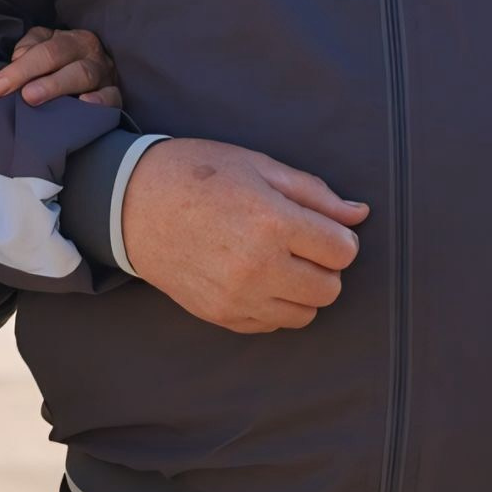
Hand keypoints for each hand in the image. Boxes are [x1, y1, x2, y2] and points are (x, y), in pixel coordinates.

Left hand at [0, 24, 121, 109]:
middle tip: (22, 95)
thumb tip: (17, 59)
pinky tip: (84, 104)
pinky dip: (101, 101)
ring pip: (84, 75)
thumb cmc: (63, 65)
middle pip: (62, 58)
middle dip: (35, 75)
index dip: (20, 68)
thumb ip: (29, 48)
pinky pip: (113, 97)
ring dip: (58, 85)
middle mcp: (90, 52)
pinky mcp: (117, 95)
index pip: (44, 49)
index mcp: (71, 39)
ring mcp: (105, 74)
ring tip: (35, 99)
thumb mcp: (44, 47)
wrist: (97, 77)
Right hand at [118, 137, 367, 332]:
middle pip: (330, 288)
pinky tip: (256, 278)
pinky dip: (275, 305)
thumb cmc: (197, 175)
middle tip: (301, 245)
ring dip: (303, 290)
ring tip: (279, 263)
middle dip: (325, 266)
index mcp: (272, 223)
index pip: (343, 251)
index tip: (321, 227)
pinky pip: (273, 324)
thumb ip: (314, 194)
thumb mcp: (259, 167)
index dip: (339, 237)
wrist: (131, 204)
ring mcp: (238, 297)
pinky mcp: (221, 315)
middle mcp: (258, 267)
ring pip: (306, 313)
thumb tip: (360, 215)